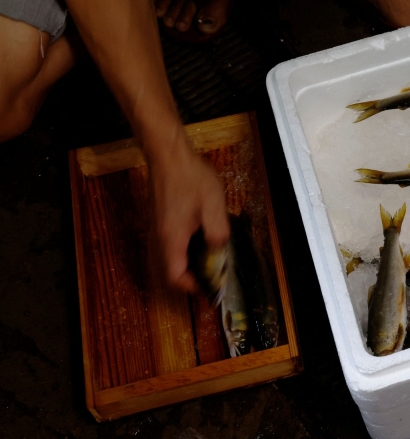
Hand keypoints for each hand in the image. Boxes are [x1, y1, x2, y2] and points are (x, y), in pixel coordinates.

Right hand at [150, 141, 228, 292]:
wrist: (168, 155)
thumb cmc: (190, 178)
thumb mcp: (213, 206)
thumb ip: (217, 232)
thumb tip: (219, 251)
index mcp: (172, 238)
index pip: (174, 276)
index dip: (189, 287)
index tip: (207, 287)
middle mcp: (159, 237)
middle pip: (168, 270)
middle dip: (188, 278)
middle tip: (209, 275)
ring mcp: (157, 228)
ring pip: (168, 257)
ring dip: (186, 263)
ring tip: (208, 259)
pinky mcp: (159, 219)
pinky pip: (168, 243)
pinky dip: (183, 250)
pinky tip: (199, 239)